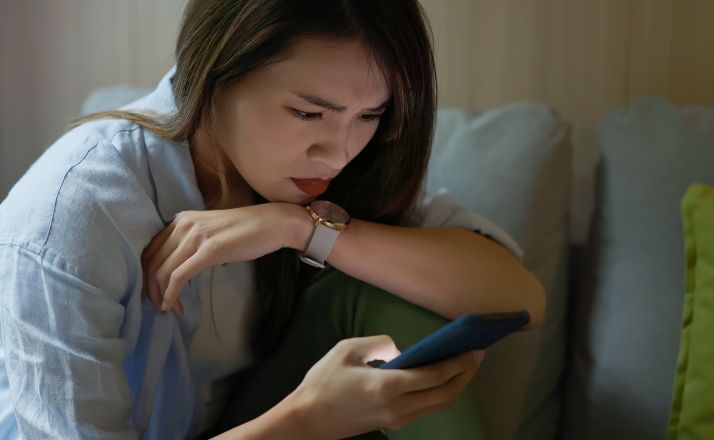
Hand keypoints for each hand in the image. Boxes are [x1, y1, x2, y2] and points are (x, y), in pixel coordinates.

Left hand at [141, 203, 294, 314]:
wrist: (273, 223)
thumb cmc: (247, 230)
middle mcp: (183, 225)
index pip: (150, 249)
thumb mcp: (211, 232)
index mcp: (181, 220)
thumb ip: (193, 244)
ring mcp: (195, 237)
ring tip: (168, 310)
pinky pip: (179, 276)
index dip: (145, 274)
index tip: (152, 291)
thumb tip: (183, 268)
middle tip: (156, 306)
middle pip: (151, 261)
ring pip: (162, 271)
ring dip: (160, 295)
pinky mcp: (209, 251)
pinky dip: (171, 295)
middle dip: (150, 288)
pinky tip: (172, 306)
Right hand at [285, 335, 483, 438]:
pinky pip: (427, 408)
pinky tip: (443, 378)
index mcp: (388, 386)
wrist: (307, 420)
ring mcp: (398, 419)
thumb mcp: (347, 350)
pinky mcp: (393, 423)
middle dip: (466, 374)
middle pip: (446, 393)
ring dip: (457, 385)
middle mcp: (398, 406)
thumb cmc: (323, 382)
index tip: (474, 348)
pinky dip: (441, 393)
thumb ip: (379, 344)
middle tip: (477, 355)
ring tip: (465, 365)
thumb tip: (402, 350)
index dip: (459, 362)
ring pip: (440, 404)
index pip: (435, 375)